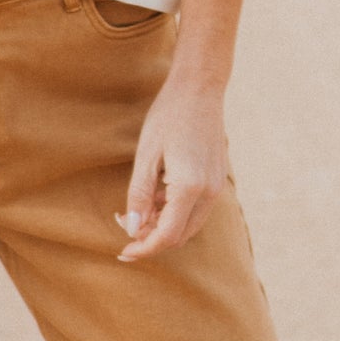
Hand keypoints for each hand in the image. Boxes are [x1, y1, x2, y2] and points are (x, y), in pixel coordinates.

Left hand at [116, 74, 227, 260]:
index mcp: (190, 188)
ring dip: (163, 226)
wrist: (199, 89)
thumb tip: (133, 229)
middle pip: (179, 236)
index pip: (166, 236)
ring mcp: (216, 187)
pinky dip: (174, 213)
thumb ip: (140, 195)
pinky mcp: (217, 180)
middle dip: (151, 238)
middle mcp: (209, 193)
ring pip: (189, 225)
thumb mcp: (146, 154)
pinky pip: (196, 210)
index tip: (122, 252)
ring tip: (137, 210)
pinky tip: (156, 196)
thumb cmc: (168, 116)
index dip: (143, 248)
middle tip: (124, 224)